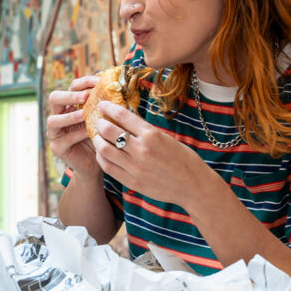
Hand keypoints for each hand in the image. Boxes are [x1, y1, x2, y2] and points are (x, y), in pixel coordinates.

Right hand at [47, 76, 101, 178]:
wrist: (102, 161)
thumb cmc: (103, 135)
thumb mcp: (104, 117)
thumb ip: (105, 103)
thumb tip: (116, 83)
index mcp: (70, 104)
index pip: (72, 86)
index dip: (84, 82)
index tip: (99, 82)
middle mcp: (59, 115)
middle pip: (54, 98)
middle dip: (69, 96)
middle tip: (85, 97)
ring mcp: (55, 132)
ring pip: (53, 120)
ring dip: (70, 116)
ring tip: (84, 115)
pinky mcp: (57, 147)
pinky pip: (64, 139)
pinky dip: (77, 134)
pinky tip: (88, 133)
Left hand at [92, 100, 208, 206]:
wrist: (194, 186)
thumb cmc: (182, 158)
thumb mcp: (165, 137)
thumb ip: (143, 129)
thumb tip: (122, 117)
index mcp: (151, 134)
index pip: (122, 115)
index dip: (108, 107)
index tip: (102, 104)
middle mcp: (141, 149)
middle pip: (108, 130)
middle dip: (99, 122)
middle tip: (97, 120)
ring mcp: (135, 167)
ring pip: (104, 149)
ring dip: (97, 139)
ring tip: (97, 136)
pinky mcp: (132, 182)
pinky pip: (107, 167)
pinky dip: (101, 157)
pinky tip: (102, 152)